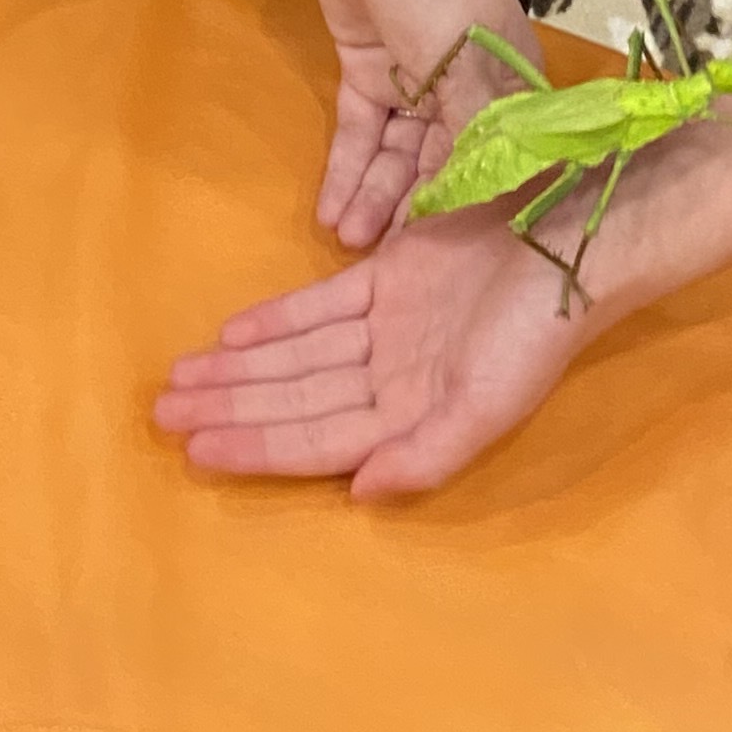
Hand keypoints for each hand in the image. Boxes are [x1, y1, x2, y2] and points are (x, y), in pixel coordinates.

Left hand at [156, 205, 585, 494]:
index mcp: (412, 416)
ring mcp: (389, 328)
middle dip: (230, 408)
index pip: (317, 438)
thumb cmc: (534, 331)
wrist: (571, 239)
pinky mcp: (392, 277)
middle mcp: (393, 378)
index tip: (196, 450)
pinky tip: (231, 336)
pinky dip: (276, 321)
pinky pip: (320, 306)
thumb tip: (361, 492)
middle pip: (295, 399)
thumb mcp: (489, 403)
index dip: (257, 445)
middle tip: (159, 416)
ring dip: (239, 371)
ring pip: (297, 356)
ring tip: (178, 383)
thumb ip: (428, 454)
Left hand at [295, 0, 535, 248]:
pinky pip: (361, 132)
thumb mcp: (464, 52)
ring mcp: (416, 77)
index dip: (468, 216)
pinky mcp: (369, 66)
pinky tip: (330, 212)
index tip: (443, 270)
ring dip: (373, 199)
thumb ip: (476, 129)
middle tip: (381, 273)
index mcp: (509, 85)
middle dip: (411, 218)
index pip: (493, 166)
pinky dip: (346, 169)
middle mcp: (469, 89)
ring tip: (346, 246)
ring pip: (397, 157)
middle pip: (441, 168)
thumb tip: (488, 200)